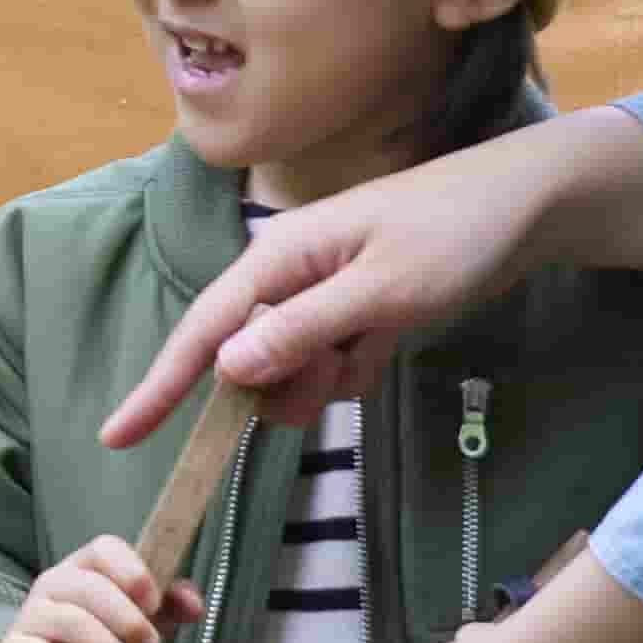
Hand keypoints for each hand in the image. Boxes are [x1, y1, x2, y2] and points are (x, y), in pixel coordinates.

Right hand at [0, 544, 182, 642]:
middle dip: (129, 622)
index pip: (105, 548)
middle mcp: (52, 585)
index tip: (153, 604)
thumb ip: (165, 610)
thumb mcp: (133, 627)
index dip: (133, 572)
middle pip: (90, 587)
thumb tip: (195, 604)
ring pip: (71, 621)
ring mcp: (29, 618)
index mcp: (84, 570)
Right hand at [95, 106, 642, 453]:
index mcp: (278, 258)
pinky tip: (388, 342)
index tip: (117, 436)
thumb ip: (304, 329)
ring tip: (375, 343)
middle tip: (345, 360)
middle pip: (243, 361)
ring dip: (321, 381)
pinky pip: (327, 367)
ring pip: (286, 371)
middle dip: (281, 384)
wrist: (525, 207)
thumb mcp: (382, 287)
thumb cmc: (455, 232)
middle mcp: (286, 276)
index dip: (160, 388)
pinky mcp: (351, 313)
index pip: (202, 332)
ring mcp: (319, 295)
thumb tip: (227, 369)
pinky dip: (351, 370)